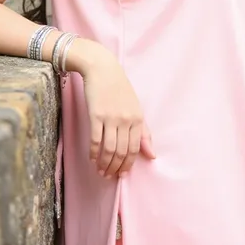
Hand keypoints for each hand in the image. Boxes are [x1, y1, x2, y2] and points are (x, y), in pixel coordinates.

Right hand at [81, 49, 155, 178]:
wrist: (102, 68)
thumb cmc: (119, 87)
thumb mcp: (135, 107)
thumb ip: (144, 132)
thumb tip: (152, 156)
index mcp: (138, 118)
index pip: (135, 149)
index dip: (128, 164)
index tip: (121, 174)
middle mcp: (126, 120)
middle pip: (121, 151)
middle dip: (115, 168)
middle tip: (109, 176)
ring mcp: (111, 118)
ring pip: (109, 149)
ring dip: (105, 164)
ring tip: (101, 171)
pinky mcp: (96, 115)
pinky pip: (96, 140)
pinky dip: (94, 153)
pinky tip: (92, 159)